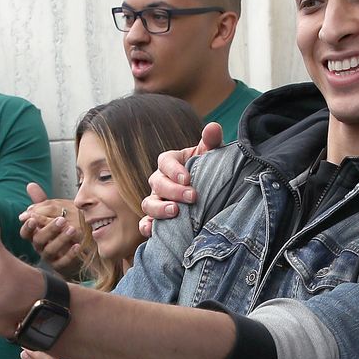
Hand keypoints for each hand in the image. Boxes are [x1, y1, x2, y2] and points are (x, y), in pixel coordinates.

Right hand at [19, 183, 85, 273]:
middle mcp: (40, 246)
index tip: (33, 219)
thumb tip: (30, 185)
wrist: (79, 247)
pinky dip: (69, 254)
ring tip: (72, 229)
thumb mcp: (53, 213)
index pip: (25, 232)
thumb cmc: (61, 230)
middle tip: (62, 220)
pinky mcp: (61, 266)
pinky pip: (62, 262)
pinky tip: (77, 245)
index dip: (27, 226)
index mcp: (35, 233)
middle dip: (49, 229)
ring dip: (60, 239)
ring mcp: (50, 257)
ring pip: (49, 250)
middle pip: (38, 239)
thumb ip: (42, 202)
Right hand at [136, 121, 221, 237]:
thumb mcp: (212, 156)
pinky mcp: (157, 219)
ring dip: (159, 208)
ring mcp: (157, 200)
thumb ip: (212, 141)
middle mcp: (160, 181)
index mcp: (172, 163)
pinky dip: (146, 226)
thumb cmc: (210, 171)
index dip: (174, 169)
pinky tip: (153, 231)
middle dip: (173, 190)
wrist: (213, 195)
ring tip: (175, 212)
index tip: (188, 178)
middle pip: (157, 183)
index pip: (165, 161)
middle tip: (193, 197)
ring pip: (148, 203)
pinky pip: (145, 223)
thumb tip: (213, 128)